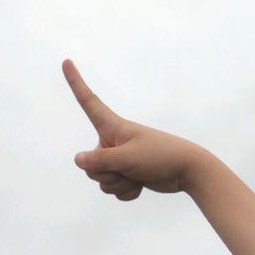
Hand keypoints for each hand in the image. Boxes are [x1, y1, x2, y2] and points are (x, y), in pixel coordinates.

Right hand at [62, 58, 203, 199]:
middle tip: (128, 170)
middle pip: (91, 165)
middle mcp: (113, 142)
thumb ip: (100, 161)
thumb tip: (78, 160)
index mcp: (113, 127)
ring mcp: (120, 160)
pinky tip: (141, 185)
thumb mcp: (128, 158)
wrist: (187, 171)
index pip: (89, 102)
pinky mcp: (128, 176)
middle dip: (107, 174)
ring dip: (119, 184)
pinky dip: (127, 192)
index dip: (77, 83)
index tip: (67, 62)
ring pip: (102, 181)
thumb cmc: (159, 156)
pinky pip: (115, 190)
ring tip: (138, 176)